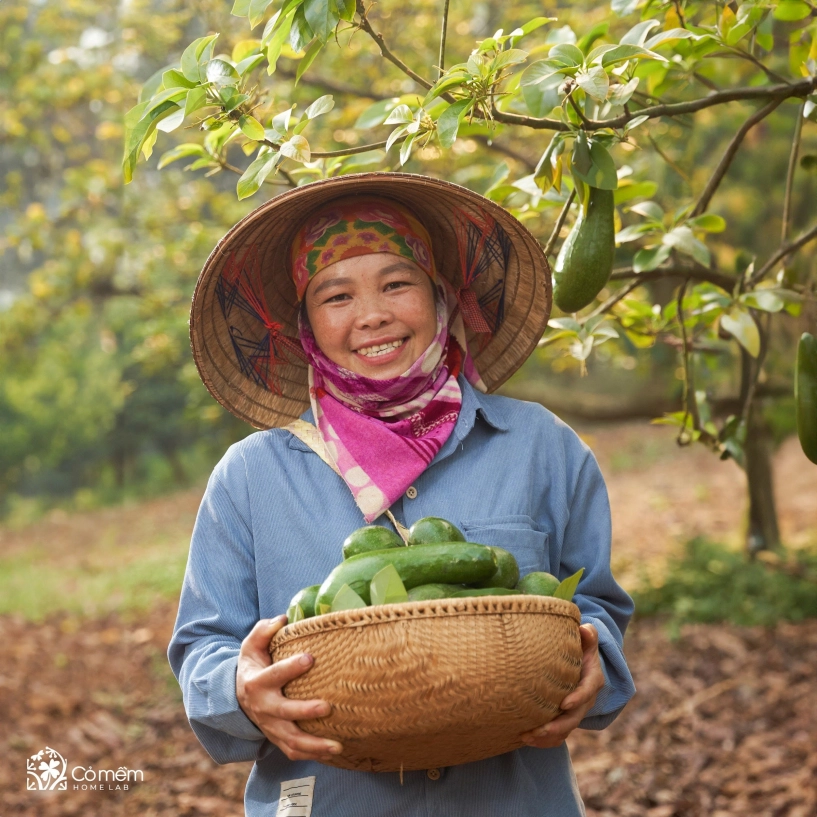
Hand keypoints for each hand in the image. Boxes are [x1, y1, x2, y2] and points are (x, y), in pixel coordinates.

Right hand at [236, 615, 342, 761]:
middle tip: (327, 707)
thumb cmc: (252, 665)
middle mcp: (263, 707)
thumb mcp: (251, 645)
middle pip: (285, 712)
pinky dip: (312, 756)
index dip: (291, 667)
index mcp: (257, 682)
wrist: (237, 696)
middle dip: (305, 711)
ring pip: (291, 740)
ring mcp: (270, 726)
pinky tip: (332, 754)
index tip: (310, 658)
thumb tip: (282, 618)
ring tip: (337, 745)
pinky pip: (294, 751)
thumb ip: (264, 630)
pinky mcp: (277, 738)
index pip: (275, 674)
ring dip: (314, 745)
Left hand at [520, 623, 604, 748]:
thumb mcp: (587, 641)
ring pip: (564, 731)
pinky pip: (557, 736)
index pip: (587, 692)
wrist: (582, 666)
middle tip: (539, 729)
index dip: (577, 698)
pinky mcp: (565, 720)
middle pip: (574, 718)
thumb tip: (584, 628)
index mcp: (592, 681)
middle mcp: (585, 701)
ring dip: (547, 737)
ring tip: (526, 737)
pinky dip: (543, 741)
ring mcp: (575, 713)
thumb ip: (588, 635)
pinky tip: (525, 739)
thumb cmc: (581, 650)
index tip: (564, 703)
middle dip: (557, 726)